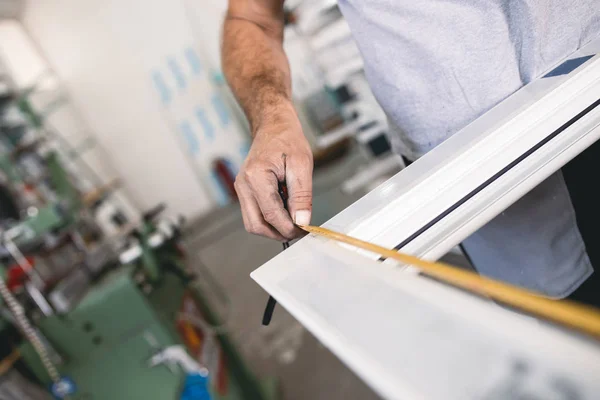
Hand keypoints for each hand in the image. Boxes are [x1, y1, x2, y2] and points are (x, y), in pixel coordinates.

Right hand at [235, 106, 312, 240]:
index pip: (271, 215)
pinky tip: (285, 208)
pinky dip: (270, 218)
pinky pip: (255, 213)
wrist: (273, 125)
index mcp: (256, 177)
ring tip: (293, 217)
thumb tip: (301, 221)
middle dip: (279, 233)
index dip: (289, 228)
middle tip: (299, 231)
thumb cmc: (287, 139)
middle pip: (256, 225)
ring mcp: (241, 189)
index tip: (306, 231)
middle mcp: (243, 185)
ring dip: (273, 227)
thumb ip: (301, 195)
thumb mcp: (302, 164)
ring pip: (253, 223)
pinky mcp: (245, 191)